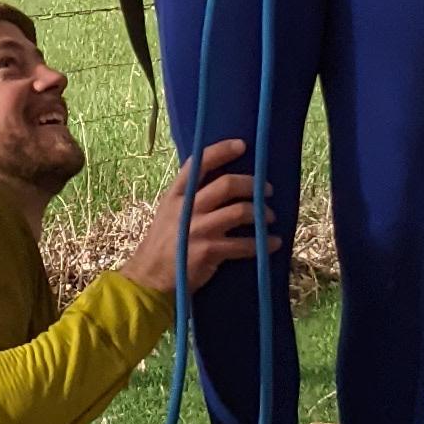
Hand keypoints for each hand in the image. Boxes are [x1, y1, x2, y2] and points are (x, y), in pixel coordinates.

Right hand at [118, 141, 262, 297]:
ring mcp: (198, 229)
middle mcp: (187, 208)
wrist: (149, 278)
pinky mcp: (208, 251)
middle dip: (252, 185)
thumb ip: (189, 197)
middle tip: (267, 190)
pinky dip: (263, 243)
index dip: (222, 150)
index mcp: (176, 195)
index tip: (241, 145)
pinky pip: (243, 244)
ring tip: (269, 218)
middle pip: (226, 185)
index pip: (199, 163)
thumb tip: (220, 183)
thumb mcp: (168, 213)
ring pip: (239, 211)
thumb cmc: (163, 244)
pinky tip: (273, 243)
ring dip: (261, 214)